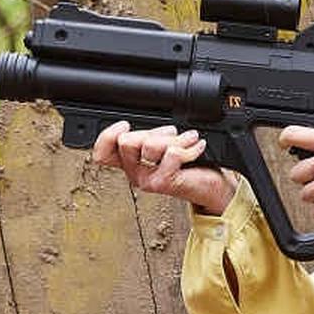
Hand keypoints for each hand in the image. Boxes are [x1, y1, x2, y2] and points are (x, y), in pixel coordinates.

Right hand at [92, 121, 232, 214]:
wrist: (212, 188)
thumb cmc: (188, 167)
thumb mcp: (162, 147)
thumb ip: (147, 137)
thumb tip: (136, 125)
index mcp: (130, 164)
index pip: (101, 153)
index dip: (107, 136)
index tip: (124, 126)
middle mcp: (135, 174)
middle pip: (126, 141)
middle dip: (153, 132)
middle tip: (170, 137)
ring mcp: (147, 180)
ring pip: (149, 145)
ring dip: (174, 138)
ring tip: (186, 141)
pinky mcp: (163, 182)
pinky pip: (171, 153)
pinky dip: (189, 146)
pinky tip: (196, 147)